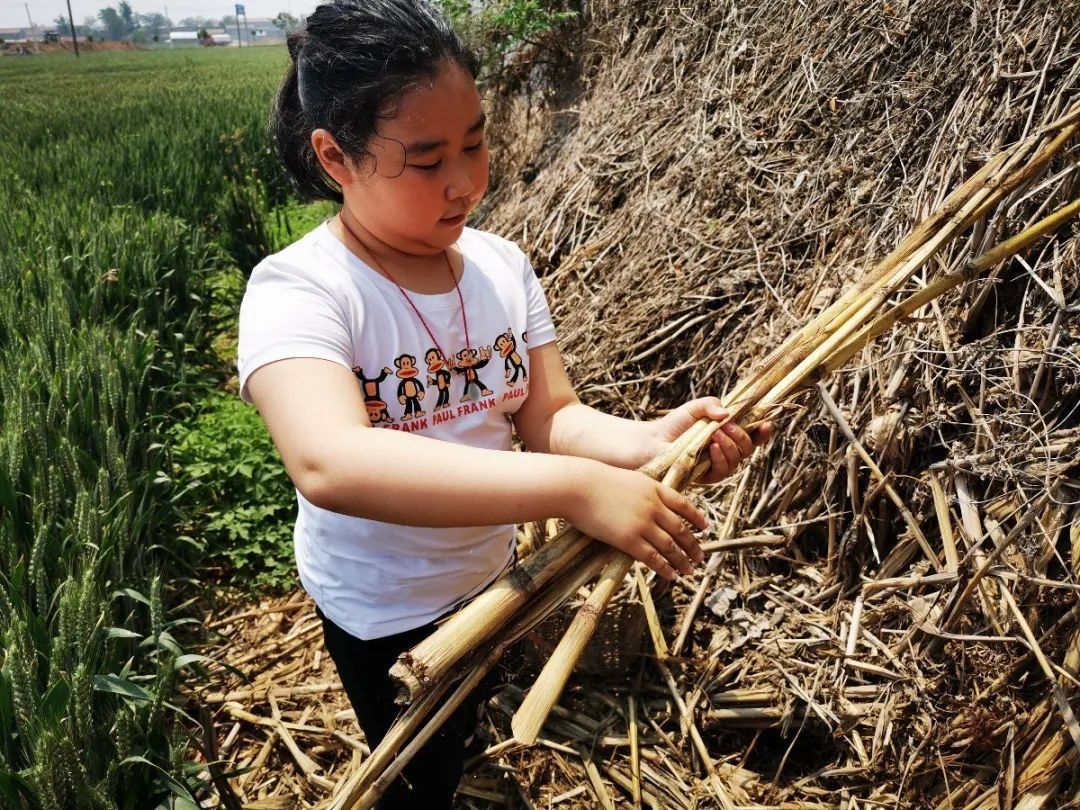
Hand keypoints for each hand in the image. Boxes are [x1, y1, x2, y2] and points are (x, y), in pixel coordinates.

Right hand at [566, 460, 707, 579]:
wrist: (577, 487)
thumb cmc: (595, 482)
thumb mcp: (628, 480)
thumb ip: (642, 493)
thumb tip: (648, 506)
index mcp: (654, 489)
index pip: (684, 504)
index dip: (696, 517)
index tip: (705, 527)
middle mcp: (654, 506)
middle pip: (681, 529)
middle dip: (692, 545)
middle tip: (700, 556)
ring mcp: (643, 524)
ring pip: (671, 546)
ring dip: (683, 560)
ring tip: (689, 570)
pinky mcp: (629, 540)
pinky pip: (653, 558)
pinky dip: (665, 568)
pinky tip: (672, 575)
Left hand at [652, 397, 771, 485]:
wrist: (653, 441)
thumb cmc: (675, 424)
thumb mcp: (695, 408)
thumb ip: (711, 404)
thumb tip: (727, 413)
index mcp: (728, 435)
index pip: (753, 436)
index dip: (763, 432)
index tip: (767, 424)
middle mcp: (727, 451)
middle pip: (748, 448)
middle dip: (742, 436)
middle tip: (727, 426)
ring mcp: (717, 465)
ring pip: (737, 460)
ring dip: (731, 446)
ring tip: (715, 434)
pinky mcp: (706, 478)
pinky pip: (722, 472)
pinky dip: (721, 458)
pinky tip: (712, 448)